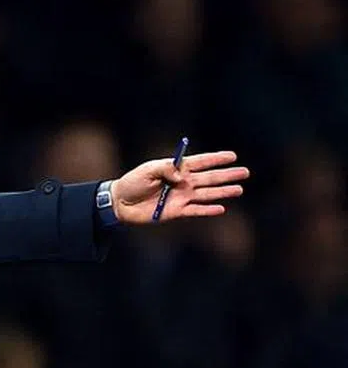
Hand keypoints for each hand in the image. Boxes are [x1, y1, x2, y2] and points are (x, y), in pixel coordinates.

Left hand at [109, 151, 249, 223]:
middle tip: (245, 172)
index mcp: (177, 168)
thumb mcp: (147, 170)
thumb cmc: (133, 182)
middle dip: (227, 175)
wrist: (121, 203)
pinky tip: (221, 208)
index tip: (232, 155)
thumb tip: (182, 177)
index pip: (201, 162)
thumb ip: (165, 169)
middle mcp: (183, 182)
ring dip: (223, 192)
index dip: (216, 159)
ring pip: (207, 194)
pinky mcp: (176, 211)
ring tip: (239, 189)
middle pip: (209, 178)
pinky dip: (207, 210)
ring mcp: (181, 197)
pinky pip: (195, 210)